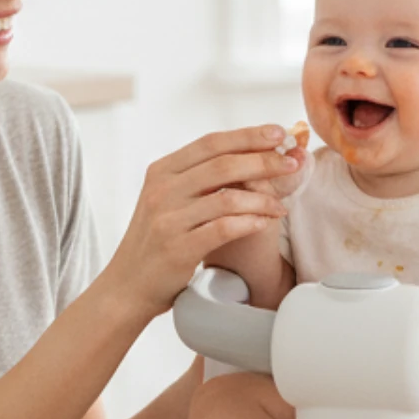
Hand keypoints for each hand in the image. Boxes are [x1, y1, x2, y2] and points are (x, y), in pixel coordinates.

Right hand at [101, 126, 302, 316]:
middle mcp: (162, 189)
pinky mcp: (179, 247)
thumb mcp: (167, 199)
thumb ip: (197, 178)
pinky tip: (265, 222)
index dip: (248, 136)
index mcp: (162, 171)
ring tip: (281, 204)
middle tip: (291, 164)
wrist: (128, 284)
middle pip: (223, 165)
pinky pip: (224, 228)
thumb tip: (247, 155)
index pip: (211, 143)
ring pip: (228, 197)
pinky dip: (250, 222)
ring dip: (263, 198)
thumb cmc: (156, 240)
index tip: (279, 134)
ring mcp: (168, 218)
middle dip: (264, 161)